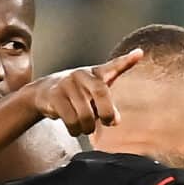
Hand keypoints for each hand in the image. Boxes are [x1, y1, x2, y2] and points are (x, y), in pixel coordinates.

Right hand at [21, 49, 143, 134]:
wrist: (44, 93)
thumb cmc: (76, 95)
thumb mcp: (93, 94)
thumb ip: (108, 106)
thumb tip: (115, 121)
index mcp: (96, 73)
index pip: (113, 66)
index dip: (127, 61)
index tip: (139, 54)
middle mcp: (82, 74)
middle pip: (101, 93)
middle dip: (107, 113)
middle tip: (108, 122)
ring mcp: (68, 83)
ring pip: (85, 114)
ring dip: (87, 128)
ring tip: (84, 126)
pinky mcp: (55, 95)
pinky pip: (71, 120)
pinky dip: (75, 130)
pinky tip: (74, 128)